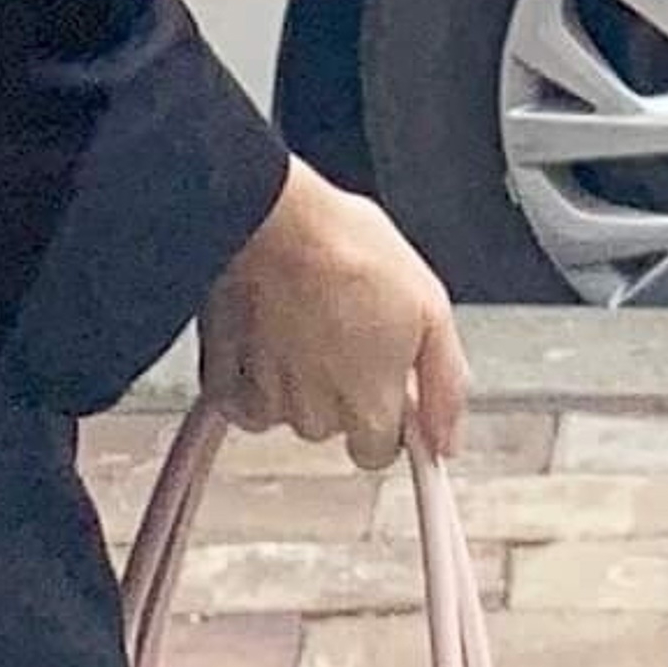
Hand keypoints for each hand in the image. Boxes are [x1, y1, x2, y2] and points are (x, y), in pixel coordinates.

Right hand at [201, 157, 468, 471]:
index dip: (382, 414)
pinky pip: (235, 398)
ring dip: (289, 381)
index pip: (377, 451)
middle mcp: (316, 413)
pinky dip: (245, 374)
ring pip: (282, 412)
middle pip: (329, 427)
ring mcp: (265, 396)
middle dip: (334, 392)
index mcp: (371, 405)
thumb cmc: (347, 248)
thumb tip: (447, 439)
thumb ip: (444, 385)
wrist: (269, 215)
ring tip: (296, 320)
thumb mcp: (430, 307)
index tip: (378, 378)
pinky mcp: (220, 376)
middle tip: (336, 330)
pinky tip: (260, 332)